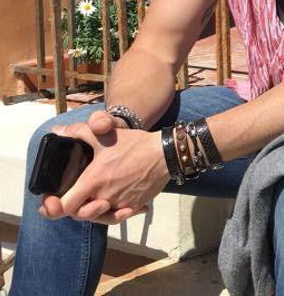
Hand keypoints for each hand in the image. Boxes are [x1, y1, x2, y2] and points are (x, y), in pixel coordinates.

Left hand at [40, 111, 170, 224]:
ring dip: (94, 212)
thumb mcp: (105, 134)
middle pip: (80, 214)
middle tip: (76, 196)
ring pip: (99, 217)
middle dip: (75, 208)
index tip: (52, 202)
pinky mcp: (133, 206)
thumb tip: (58, 131)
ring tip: (97, 201)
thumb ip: (79, 132)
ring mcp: (120, 203)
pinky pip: (118, 215)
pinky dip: (115, 212)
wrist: (165, 153)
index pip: (66, 206)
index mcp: (93, 181)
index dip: (54, 207)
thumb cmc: (134, 144)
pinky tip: (117, 204)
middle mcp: (105, 196)